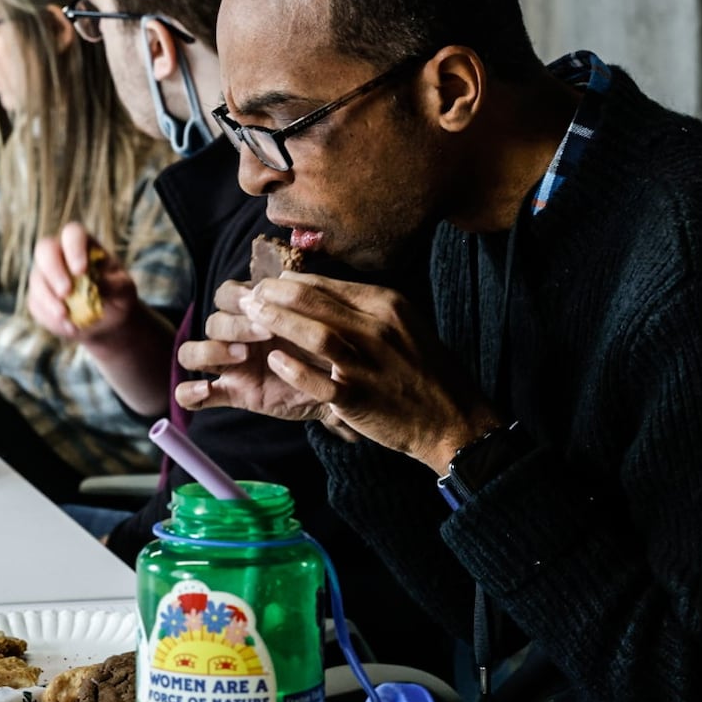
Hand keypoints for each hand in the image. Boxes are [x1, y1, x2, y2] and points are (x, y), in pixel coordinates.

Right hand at [26, 222, 141, 344]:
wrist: (107, 320)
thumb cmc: (118, 296)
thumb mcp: (124, 290)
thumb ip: (114, 285)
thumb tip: (99, 285)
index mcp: (83, 245)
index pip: (72, 234)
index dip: (73, 248)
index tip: (81, 270)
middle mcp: (59, 254)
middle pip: (44, 249)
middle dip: (53, 271)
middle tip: (66, 292)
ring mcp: (45, 275)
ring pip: (36, 279)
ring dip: (49, 298)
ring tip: (66, 315)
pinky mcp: (38, 298)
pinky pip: (36, 304)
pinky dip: (50, 317)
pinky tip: (70, 327)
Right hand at [174, 279, 341, 425]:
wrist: (345, 388)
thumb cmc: (332, 348)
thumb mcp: (322, 322)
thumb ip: (304, 301)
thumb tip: (285, 277)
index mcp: (255, 314)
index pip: (226, 294)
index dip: (238, 297)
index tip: (264, 303)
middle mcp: (237, 337)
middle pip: (212, 321)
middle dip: (234, 324)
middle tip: (265, 333)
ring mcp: (230, 367)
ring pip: (191, 353)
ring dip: (210, 350)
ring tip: (241, 356)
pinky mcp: (232, 394)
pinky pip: (191, 396)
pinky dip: (189, 392)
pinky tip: (206, 389)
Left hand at [176, 273, 499, 471]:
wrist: (454, 419)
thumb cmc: (425, 371)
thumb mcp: (404, 325)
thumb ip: (366, 310)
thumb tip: (323, 295)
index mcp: (388, 305)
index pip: (328, 285)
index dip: (291, 282)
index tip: (268, 284)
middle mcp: (378, 329)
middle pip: (315, 302)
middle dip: (274, 295)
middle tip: (248, 295)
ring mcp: (370, 364)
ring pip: (315, 335)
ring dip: (278, 324)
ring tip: (251, 319)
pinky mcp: (361, 398)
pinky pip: (320, 381)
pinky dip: (295, 370)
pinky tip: (276, 361)